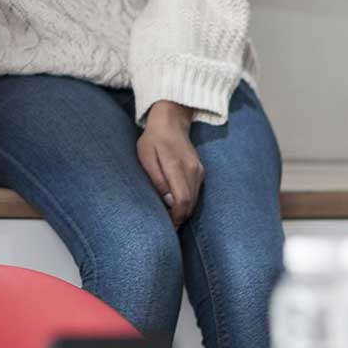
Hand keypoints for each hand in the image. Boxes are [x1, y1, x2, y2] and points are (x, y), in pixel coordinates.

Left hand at [136, 101, 204, 226]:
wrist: (171, 121)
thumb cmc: (153, 140)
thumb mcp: (146, 158)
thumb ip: (158, 180)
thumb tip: (169, 202)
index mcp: (177, 167)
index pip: (183, 200)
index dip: (176, 217)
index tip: (167, 226)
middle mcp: (193, 170)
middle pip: (190, 204)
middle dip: (179, 218)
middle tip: (166, 227)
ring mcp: (199, 170)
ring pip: (194, 200)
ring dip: (183, 211)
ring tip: (168, 217)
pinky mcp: (200, 171)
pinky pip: (196, 192)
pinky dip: (187, 202)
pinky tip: (174, 204)